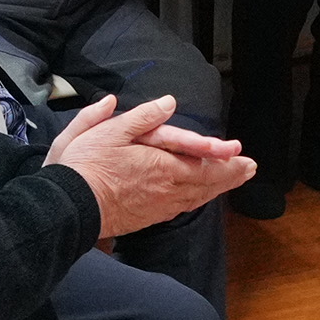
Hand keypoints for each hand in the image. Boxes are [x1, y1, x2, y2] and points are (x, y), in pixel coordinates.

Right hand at [46, 90, 254, 235]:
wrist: (70, 206)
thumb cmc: (85, 165)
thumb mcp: (110, 131)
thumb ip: (143, 117)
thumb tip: (168, 102)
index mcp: (162, 164)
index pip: (203, 162)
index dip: (226, 160)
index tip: (243, 155)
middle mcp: (167, 188)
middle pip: (207, 183)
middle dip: (230, 175)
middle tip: (249, 170)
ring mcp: (159, 206)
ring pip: (197, 197)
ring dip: (218, 189)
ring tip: (233, 182)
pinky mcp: (148, 218)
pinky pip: (181, 208)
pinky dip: (197, 201)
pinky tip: (200, 198)